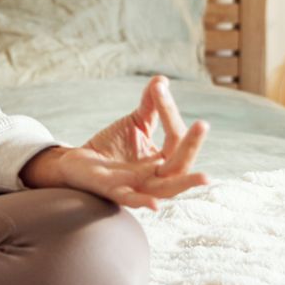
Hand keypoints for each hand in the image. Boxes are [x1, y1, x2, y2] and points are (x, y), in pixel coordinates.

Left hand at [25, 75, 211, 208]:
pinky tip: (155, 204)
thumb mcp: (135, 123)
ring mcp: (137, 186)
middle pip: (180, 165)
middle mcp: (155, 176)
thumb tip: (162, 80)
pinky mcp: (113, 191)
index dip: (168, 111)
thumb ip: (150, 105)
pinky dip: (143, 202)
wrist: (78, 162)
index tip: (159, 87)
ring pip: (166, 189)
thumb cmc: (112, 145)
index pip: (175, 137)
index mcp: (163, 160)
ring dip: (185, 183)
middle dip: (192, 145)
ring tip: (206, 178)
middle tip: (203, 124)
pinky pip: (131, 200)